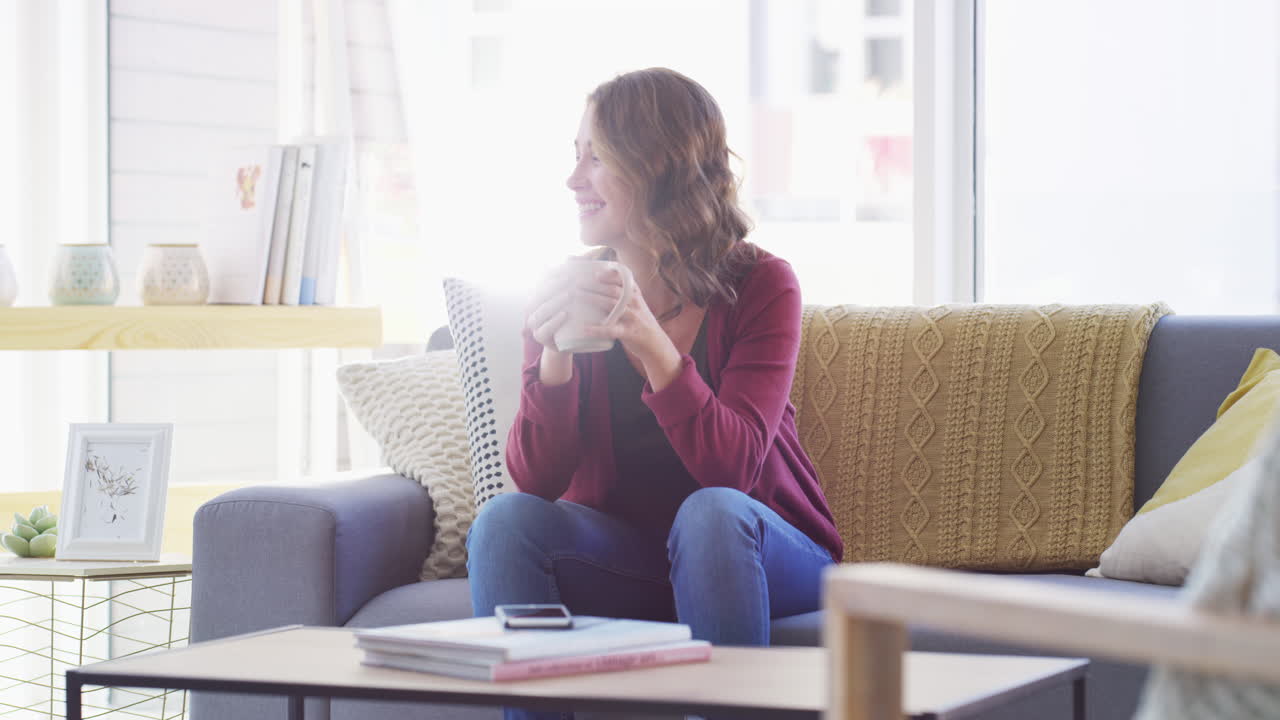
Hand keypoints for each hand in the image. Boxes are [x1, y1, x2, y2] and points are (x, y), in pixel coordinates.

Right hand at [525, 268, 575, 385]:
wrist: (571, 341)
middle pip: (539, 296)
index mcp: (536, 297)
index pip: (540, 283)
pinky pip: (544, 329)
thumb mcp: (570, 297)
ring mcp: (534, 325)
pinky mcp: (540, 338)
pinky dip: (554, 321)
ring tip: (570, 294)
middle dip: (553, 286)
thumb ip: (567, 278)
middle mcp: (531, 310)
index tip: (566, 268)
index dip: (551, 274)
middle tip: (569, 278)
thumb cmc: (571, 314)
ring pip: (540, 312)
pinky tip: (565, 314)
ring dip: (554, 302)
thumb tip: (570, 257)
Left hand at [579, 267, 681, 386]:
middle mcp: (634, 302)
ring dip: (593, 299)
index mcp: (635, 294)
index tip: (594, 273)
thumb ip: (621, 293)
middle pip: (613, 289)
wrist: (655, 344)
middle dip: (594, 285)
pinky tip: (585, 329)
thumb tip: (596, 282)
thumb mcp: (635, 303)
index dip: (608, 274)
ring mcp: (633, 317)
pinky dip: (598, 329)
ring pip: (612, 305)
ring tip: (577, 296)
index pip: (623, 278)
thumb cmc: (639, 321)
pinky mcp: (630, 333)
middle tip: (576, 283)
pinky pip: (612, 330)